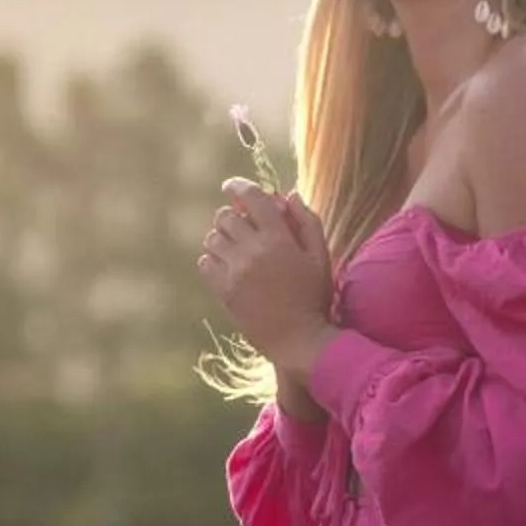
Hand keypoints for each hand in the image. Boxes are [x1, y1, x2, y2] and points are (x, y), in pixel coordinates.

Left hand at [198, 178, 333, 372]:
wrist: (298, 340)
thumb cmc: (314, 298)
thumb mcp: (320, 257)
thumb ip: (307, 222)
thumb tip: (289, 195)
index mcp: (278, 239)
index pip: (252, 198)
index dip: (240, 186)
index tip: (232, 185)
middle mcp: (252, 251)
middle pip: (227, 216)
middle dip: (233, 214)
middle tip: (242, 224)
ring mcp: (234, 271)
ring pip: (214, 237)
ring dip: (223, 236)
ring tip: (237, 247)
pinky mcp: (223, 290)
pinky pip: (205, 262)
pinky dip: (213, 258)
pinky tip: (228, 265)